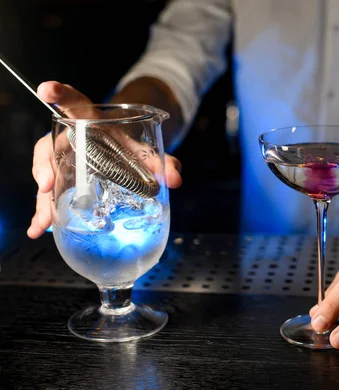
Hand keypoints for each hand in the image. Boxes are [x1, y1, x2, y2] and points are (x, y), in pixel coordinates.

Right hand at [27, 81, 182, 238]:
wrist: (126, 152)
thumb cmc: (132, 145)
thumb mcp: (149, 151)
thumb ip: (164, 162)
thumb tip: (175, 179)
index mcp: (92, 121)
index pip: (74, 102)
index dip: (61, 95)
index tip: (46, 91)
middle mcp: (72, 139)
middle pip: (49, 145)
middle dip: (43, 165)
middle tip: (47, 184)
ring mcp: (65, 160)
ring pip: (46, 173)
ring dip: (42, 198)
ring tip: (44, 220)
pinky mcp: (65, 180)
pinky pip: (51, 193)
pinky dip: (46, 211)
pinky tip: (42, 228)